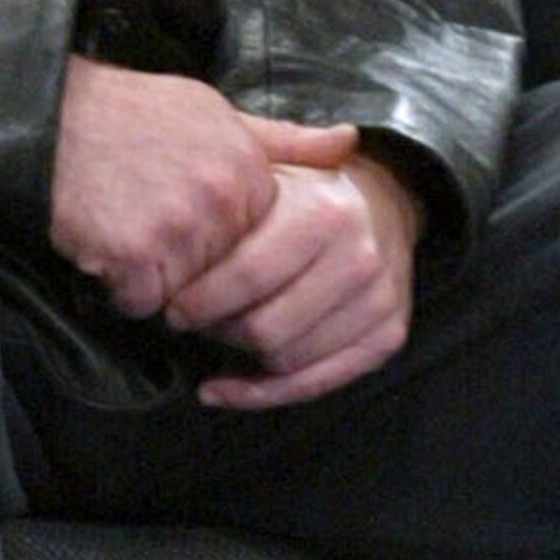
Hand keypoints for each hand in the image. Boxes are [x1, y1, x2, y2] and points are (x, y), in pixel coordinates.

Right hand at [49, 57, 286, 317]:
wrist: (52, 117)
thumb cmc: (133, 115)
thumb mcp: (217, 112)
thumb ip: (285, 141)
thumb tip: (349, 142)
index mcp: (248, 170)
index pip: (265, 247)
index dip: (235, 255)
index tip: (205, 240)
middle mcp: (222, 201)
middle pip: (229, 278)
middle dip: (200, 278)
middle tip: (159, 242)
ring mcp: (179, 230)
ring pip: (186, 297)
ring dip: (158, 284)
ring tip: (131, 238)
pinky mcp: (135, 256)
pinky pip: (140, 302)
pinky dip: (122, 289)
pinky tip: (107, 249)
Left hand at [183, 121, 423, 411]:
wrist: (385, 200)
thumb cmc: (309, 189)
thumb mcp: (273, 166)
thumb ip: (229, 176)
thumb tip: (187, 186)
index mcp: (326, 213)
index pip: (248, 277)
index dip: (200, 301)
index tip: (172, 305)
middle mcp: (359, 259)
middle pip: (265, 329)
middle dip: (216, 330)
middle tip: (191, 321)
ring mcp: (379, 302)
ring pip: (287, 360)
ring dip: (241, 357)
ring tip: (219, 332)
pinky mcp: (387, 336)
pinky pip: (315, 384)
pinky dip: (264, 393)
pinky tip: (227, 387)